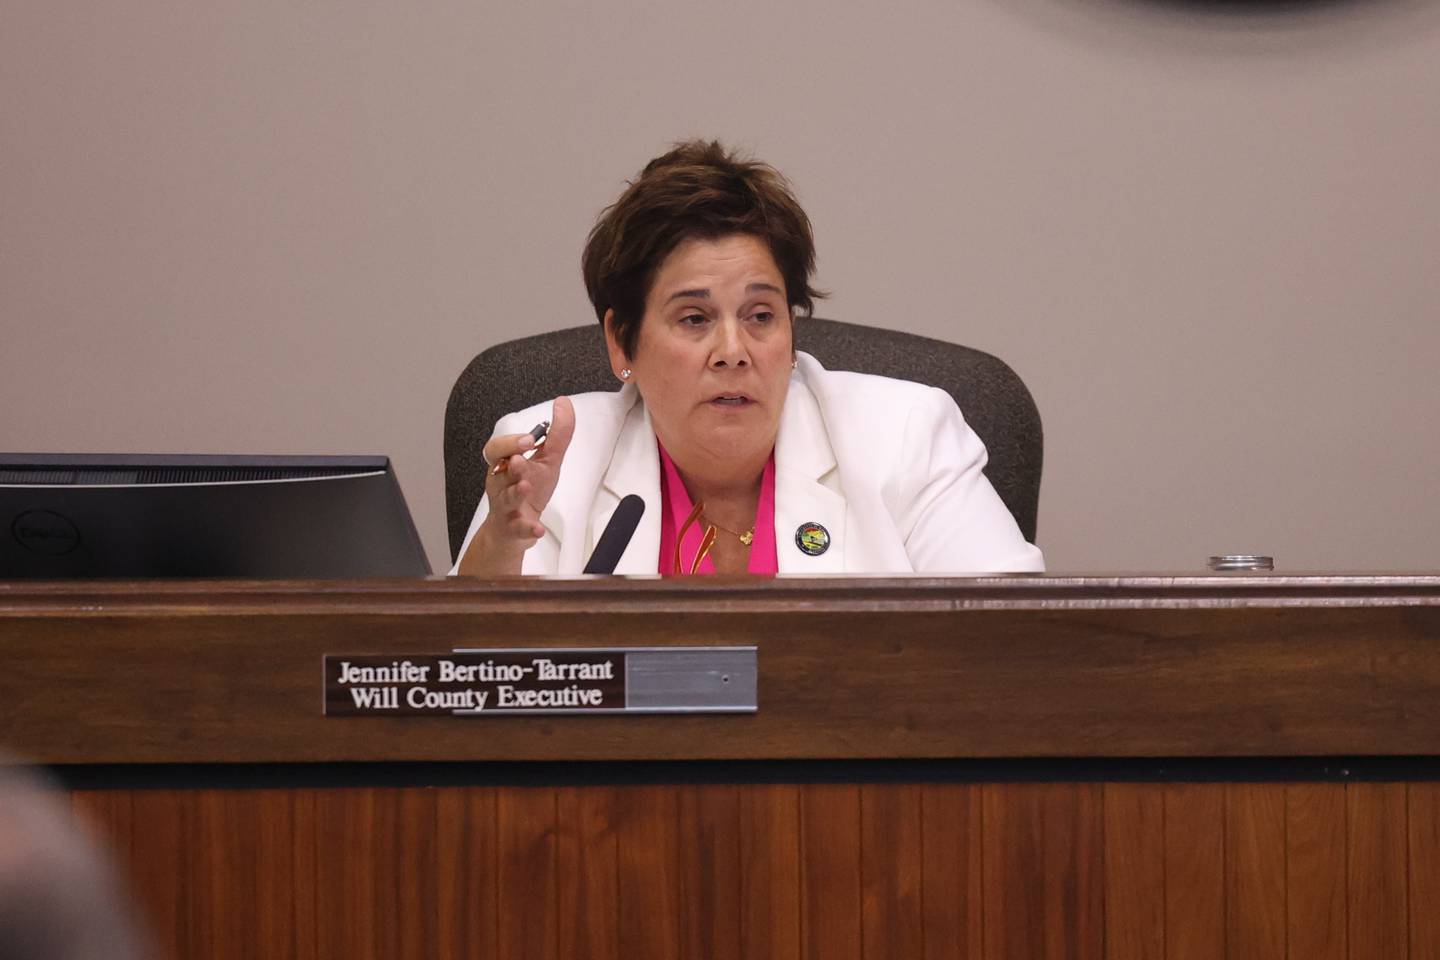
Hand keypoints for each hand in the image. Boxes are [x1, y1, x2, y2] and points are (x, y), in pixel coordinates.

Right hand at [458, 397, 574, 574]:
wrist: (516, 528)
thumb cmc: (530, 490)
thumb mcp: (547, 461)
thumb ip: (557, 434)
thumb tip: (563, 402)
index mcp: (505, 465)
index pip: (496, 449)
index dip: (510, 443)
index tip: (530, 439)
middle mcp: (500, 485)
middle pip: (495, 472)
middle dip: (508, 465)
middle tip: (520, 460)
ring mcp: (505, 508)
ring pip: (505, 500)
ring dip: (515, 492)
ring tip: (526, 486)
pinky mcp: (513, 529)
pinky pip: (517, 529)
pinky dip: (527, 528)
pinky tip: (537, 528)